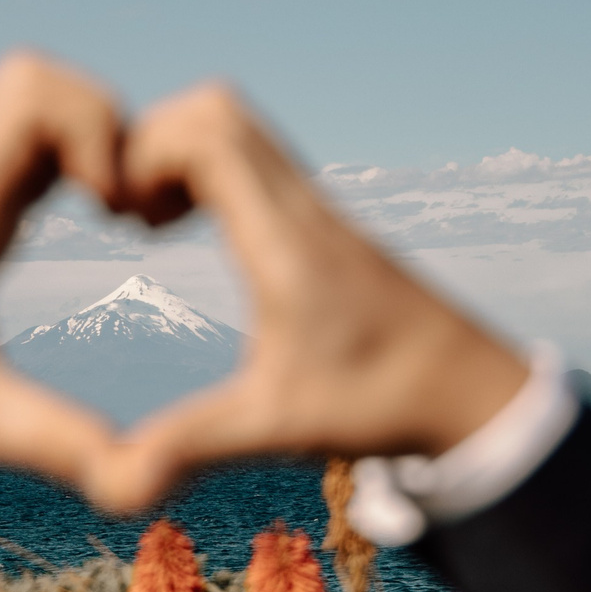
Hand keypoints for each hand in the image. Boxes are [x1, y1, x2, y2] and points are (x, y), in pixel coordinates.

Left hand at [0, 50, 127, 486]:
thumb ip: (53, 443)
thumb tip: (137, 479)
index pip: (23, 96)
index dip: (92, 128)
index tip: (113, 207)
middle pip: (37, 80)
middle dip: (106, 125)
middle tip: (129, 207)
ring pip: (38, 101)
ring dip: (97, 138)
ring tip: (124, 213)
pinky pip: (36, 139)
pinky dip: (82, 157)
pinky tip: (105, 217)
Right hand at [90, 82, 527, 513]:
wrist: (474, 395)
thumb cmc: (382, 405)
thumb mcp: (276, 427)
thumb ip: (191, 445)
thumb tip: (116, 483)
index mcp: (284, 240)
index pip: (206, 134)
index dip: (144, 154)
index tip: (120, 216)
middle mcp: (302, 208)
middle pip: (217, 108)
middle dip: (152, 143)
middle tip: (127, 212)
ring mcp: (317, 211)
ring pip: (239, 126)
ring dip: (180, 154)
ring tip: (152, 223)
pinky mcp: (324, 226)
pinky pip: (257, 159)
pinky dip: (210, 172)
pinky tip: (192, 232)